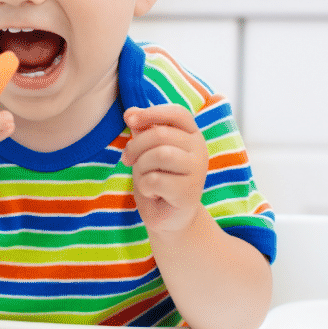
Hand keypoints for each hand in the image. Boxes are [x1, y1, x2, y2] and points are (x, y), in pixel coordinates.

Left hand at [121, 104, 207, 234]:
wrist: (167, 216)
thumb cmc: (157, 179)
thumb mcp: (147, 150)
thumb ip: (142, 130)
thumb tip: (130, 113)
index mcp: (192, 135)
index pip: (177, 113)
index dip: (151, 112)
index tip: (129, 120)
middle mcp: (199, 150)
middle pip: (161, 134)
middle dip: (136, 146)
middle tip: (128, 160)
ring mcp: (198, 171)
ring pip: (160, 154)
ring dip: (142, 166)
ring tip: (145, 177)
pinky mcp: (189, 192)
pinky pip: (155, 179)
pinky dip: (145, 186)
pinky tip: (152, 193)